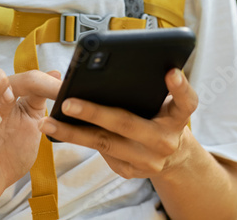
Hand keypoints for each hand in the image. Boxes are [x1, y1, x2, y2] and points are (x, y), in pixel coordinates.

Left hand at [37, 68, 198, 180]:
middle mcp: (166, 141)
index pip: (186, 101)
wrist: (173, 156)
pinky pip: (102, 154)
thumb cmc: (164, 116)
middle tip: (68, 102)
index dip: (180, 87)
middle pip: (128, 124)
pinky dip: (81, 141)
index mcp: (179, 117)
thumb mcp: (169, 101)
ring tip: (50, 122)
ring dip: (74, 133)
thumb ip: (159, 86)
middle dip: (95, 113)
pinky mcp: (131, 171)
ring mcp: (148, 161)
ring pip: (106, 144)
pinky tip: (61, 132)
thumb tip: (132, 64)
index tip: (171, 72)